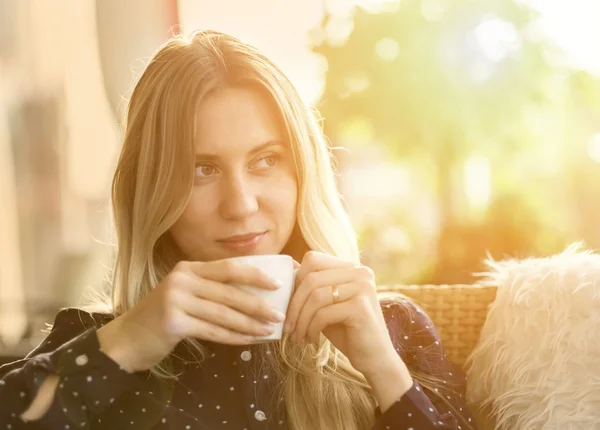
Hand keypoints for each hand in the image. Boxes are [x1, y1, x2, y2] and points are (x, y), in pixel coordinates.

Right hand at [97, 259, 285, 372]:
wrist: (127, 339)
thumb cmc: (163, 316)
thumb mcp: (185, 294)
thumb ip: (212, 289)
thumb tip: (254, 295)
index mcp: (188, 268)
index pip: (229, 267)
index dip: (255, 274)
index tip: (277, 284)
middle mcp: (182, 279)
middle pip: (230, 291)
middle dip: (258, 304)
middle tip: (279, 315)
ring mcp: (176, 300)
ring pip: (224, 313)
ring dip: (250, 324)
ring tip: (269, 331)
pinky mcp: (173, 322)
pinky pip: (213, 331)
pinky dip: (234, 337)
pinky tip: (250, 341)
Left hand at [283, 251, 402, 377]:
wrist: (374, 359)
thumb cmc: (347, 331)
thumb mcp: (326, 305)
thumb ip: (312, 287)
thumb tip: (289, 268)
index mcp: (352, 267)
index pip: (313, 260)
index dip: (295, 281)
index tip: (287, 305)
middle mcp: (360, 272)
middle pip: (311, 278)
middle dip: (293, 304)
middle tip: (288, 327)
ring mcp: (363, 288)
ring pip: (316, 296)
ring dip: (301, 320)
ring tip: (298, 336)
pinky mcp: (361, 308)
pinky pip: (324, 313)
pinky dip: (311, 328)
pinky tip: (312, 340)